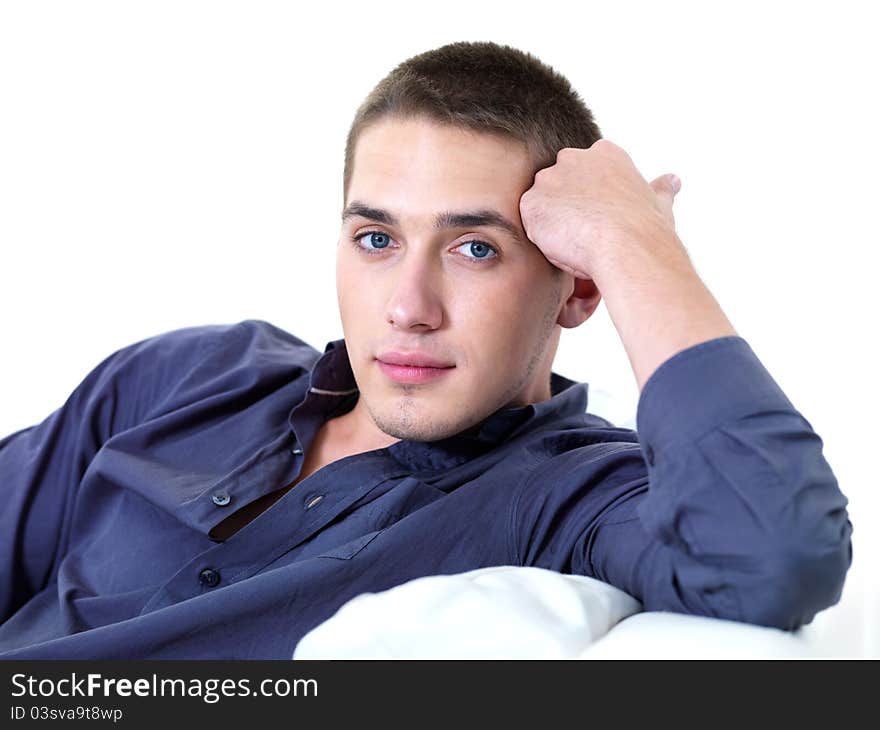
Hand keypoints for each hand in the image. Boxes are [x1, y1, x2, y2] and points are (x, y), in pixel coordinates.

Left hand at [519, 139, 682, 281]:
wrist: (626, 245)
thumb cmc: (645, 229)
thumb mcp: (658, 202)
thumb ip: (659, 189)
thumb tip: (672, 181)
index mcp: (605, 154)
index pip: (585, 176)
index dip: (590, 202)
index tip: (601, 220)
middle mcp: (573, 158)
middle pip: (558, 187)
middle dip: (567, 210)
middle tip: (585, 233)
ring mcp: (549, 178)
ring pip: (543, 207)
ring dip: (554, 225)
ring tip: (577, 242)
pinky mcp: (532, 202)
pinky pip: (531, 224)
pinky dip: (543, 239)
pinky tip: (564, 245)